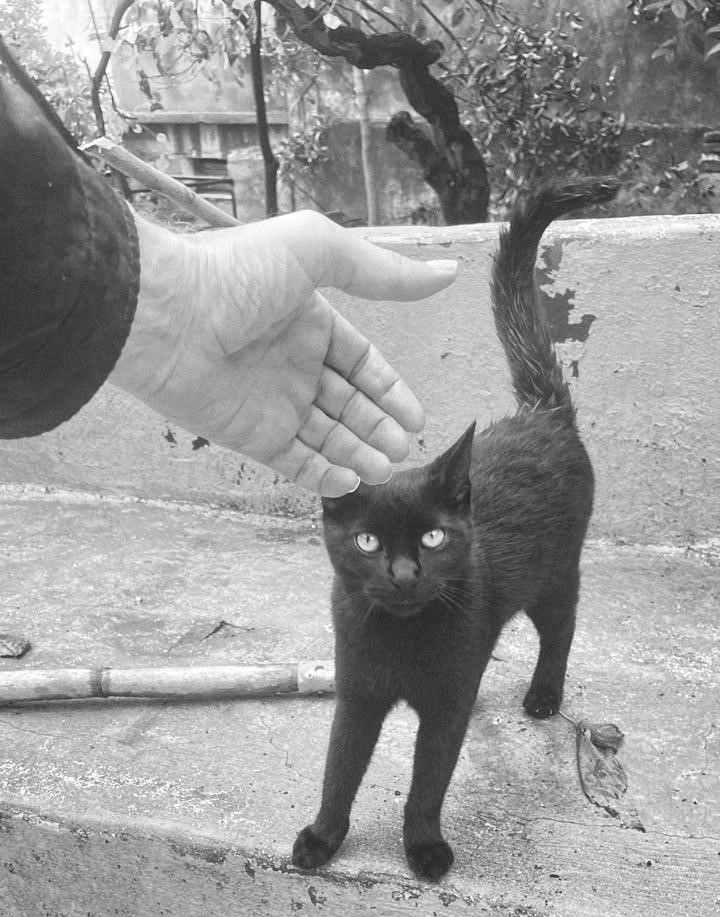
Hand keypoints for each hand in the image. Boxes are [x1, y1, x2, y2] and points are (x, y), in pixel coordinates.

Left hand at [109, 210, 456, 496]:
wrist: (164, 314)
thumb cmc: (237, 274)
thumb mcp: (318, 252)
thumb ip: (383, 273)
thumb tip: (447, 273)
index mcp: (309, 321)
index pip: (361, 363)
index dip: (390, 391)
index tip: (416, 418)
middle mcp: (291, 363)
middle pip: (348, 405)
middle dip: (378, 428)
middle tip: (404, 451)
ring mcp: (269, 401)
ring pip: (325, 437)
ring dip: (357, 454)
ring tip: (385, 470)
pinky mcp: (245, 434)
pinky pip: (292, 461)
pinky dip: (321, 474)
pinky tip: (348, 481)